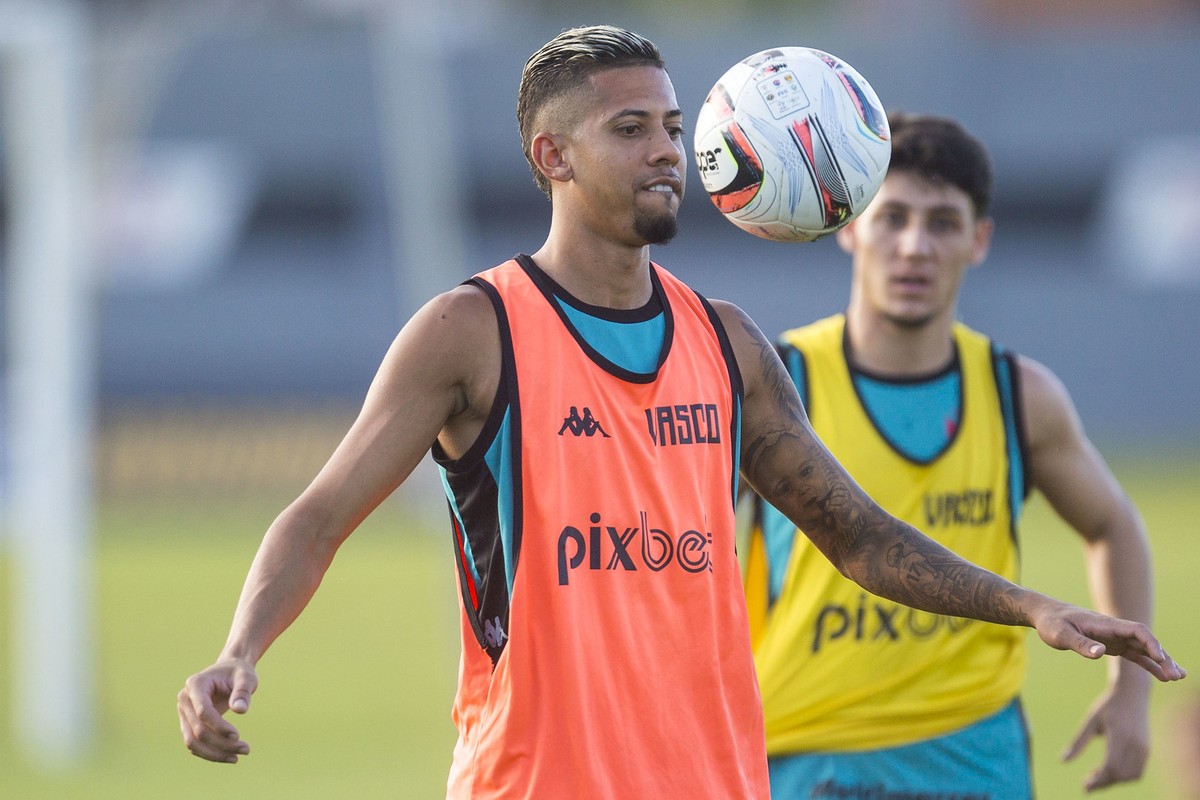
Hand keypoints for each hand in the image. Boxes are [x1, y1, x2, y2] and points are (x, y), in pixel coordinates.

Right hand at [177, 658, 257, 762]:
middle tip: (246, 749)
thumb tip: (240, 710)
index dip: (219, 727)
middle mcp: (184, 699)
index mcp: (195, 684)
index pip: (203, 712)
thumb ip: (243, 692)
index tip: (238, 735)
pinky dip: (211, 753)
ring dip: (214, 753)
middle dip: (221, 743)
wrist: (230, 672)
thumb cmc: (239, 673)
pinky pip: (195, 744)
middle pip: (197, 730)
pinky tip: (230, 756)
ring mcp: (183, 713)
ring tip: (238, 757)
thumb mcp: (246, 677)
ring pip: (192, 742)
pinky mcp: (187, 724)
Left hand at [1029, 599, 1185, 681]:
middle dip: (1163, 657)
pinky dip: (1149, 664)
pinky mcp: (1112, 646)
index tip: (1160, 658)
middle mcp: (1115, 630)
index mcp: (1106, 624)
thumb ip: (1081, 643)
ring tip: (1177, 677)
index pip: (1136, 630)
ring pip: (1144, 649)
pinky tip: (1162, 677)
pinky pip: (1135, 655)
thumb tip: (1101, 653)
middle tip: (1176, 675)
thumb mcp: (1061, 634)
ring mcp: (1115, 638)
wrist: (1044, 615)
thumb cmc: (1051, 623)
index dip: (1151, 643)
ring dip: (1161, 662)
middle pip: (1146, 641)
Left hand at [1062, 683, 1149, 791]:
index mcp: (1120, 736)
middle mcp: (1136, 745)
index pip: (1111, 767)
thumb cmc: (1108, 705)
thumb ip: (1079, 742)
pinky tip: (1108, 769)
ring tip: (1095, 774)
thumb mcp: (1091, 720)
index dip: (1098, 780)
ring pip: (1132, 776)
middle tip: (1086, 783)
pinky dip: (1124, 775)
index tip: (1085, 786)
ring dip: (1115, 780)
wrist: (1132, 693)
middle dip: (1104, 783)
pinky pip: (1138, 771)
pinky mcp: (1147, 749)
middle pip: (1122, 775)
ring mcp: (1144, 748)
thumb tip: (1063, 761)